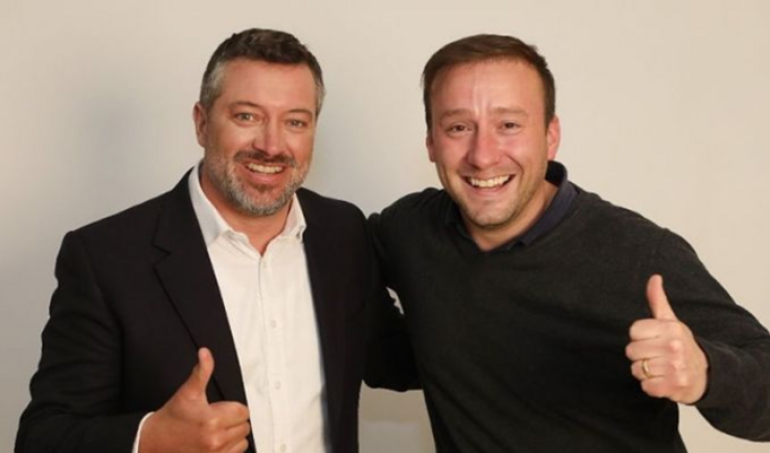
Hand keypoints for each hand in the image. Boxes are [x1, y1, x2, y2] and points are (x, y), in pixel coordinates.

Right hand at [139, 348, 250, 452]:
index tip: (219, 409)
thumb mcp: (187, 392)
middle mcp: (215, 439)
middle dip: (233, 420)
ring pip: (242, 441)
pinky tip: (216, 442)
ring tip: (216, 430)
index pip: (243, 411)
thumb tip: (205, 354)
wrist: (152, 442)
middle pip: (244, 426)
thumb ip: (201, 371)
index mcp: (212, 420)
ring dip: (233, 435)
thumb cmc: (170, 419)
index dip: (232, 407)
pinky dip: (230, 448)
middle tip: (215, 419)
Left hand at [625, 275, 708, 403]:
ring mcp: (675, 368)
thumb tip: (654, 277)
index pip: (634, 331)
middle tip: (656, 355)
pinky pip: (645, 386)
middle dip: (640, 355)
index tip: (651, 339)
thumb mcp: (671, 321)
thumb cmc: (682, 345)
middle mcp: (674, 347)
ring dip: (644, 371)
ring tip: (659, 368)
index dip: (639, 336)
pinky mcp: (673, 387)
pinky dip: (650, 386)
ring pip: (637, 369)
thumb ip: (658, 300)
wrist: (707, 374)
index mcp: (671, 328)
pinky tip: (662, 380)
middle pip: (631, 351)